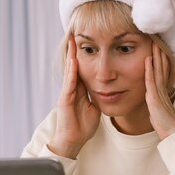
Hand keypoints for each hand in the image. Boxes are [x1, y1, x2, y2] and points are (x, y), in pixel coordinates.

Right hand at [48, 35, 100, 158]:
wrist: (73, 140)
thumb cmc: (83, 126)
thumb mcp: (95, 108)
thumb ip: (99, 97)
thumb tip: (109, 91)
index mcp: (79, 90)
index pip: (82, 69)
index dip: (85, 56)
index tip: (89, 42)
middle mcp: (72, 89)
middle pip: (74, 65)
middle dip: (75, 51)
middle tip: (76, 34)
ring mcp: (67, 93)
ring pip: (70, 71)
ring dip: (72, 56)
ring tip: (73, 41)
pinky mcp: (65, 100)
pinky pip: (69, 83)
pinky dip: (72, 72)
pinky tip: (74, 61)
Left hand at [144, 43, 174, 139]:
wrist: (173, 133)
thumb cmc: (167, 125)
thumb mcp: (159, 111)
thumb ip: (156, 104)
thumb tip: (153, 102)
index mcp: (163, 91)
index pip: (162, 72)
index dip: (161, 60)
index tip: (159, 48)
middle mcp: (163, 89)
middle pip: (161, 67)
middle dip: (159, 53)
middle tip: (158, 39)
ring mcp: (159, 93)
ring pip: (157, 70)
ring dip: (156, 56)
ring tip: (154, 43)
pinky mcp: (155, 98)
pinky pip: (151, 81)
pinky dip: (149, 69)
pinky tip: (147, 60)